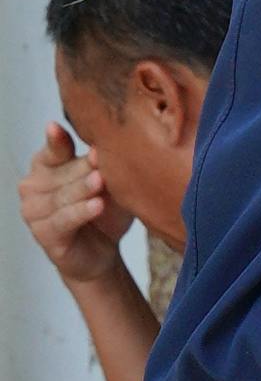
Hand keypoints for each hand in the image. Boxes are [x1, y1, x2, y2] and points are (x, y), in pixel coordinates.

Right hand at [19, 121, 122, 290]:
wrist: (103, 253)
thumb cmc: (103, 212)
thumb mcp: (108, 184)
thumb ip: (101, 167)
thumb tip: (101, 148)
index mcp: (46, 165)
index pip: (52, 150)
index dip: (57, 140)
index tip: (56, 127)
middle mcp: (33, 185)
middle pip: (62, 172)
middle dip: (84, 168)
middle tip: (102, 161)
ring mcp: (33, 211)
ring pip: (62, 196)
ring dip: (82, 189)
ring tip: (101, 182)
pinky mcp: (43, 234)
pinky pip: (63, 220)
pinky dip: (80, 212)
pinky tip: (97, 205)